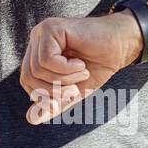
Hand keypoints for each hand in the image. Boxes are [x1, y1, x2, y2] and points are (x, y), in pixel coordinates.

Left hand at [20, 12, 141, 124]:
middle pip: (28, 75)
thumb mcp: (73, 91)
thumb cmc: (97, 65)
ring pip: (37, 69)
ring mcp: (41, 32)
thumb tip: (31, 119)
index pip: (26, 80)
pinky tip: (80, 64)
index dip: (42, 96)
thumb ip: (53, 104)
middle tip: (75, 89)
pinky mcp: (51, 28)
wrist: (121, 45)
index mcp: (38, 53)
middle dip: (53, 90)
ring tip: (82, 73)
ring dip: (64, 79)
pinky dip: (66, 69)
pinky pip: (47, 59)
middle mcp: (36, 40)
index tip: (64, 100)